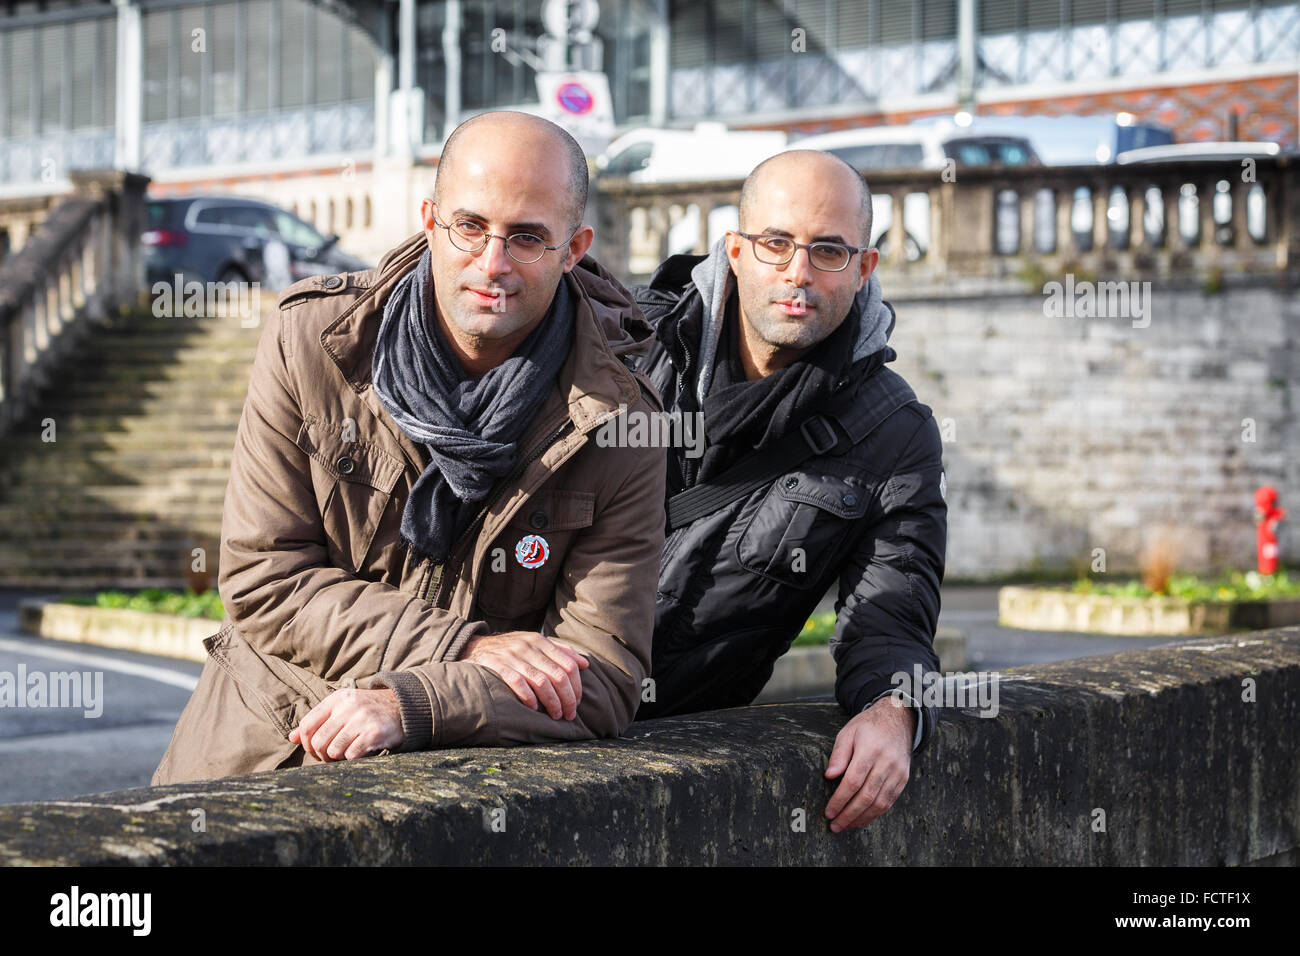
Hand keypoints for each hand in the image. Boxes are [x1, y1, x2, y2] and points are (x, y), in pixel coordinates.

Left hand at [289, 688, 403, 761]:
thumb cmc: (367, 711)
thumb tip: (291, 737)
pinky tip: (359, 752)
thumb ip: (318, 721)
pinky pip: (351, 755)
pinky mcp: (374, 732)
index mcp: (337, 699)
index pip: (307, 724)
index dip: (306, 742)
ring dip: (337, 758)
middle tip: (330, 756)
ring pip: (333, 750)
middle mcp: (348, 706)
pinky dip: (353, 758)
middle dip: (321, 754)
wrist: (402, 708)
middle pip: (318, 741)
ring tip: (346, 754)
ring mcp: (361, 719)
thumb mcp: (342, 709)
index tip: (314, 749)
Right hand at [459, 631, 588, 719]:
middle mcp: (528, 647)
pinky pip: (518, 683)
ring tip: (556, 715)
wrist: (474, 646)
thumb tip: (584, 664)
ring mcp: (513, 656)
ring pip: (542, 682)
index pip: (568, 665)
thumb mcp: (534, 643)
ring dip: (552, 702)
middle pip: (558, 676)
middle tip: (569, 714)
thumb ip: (559, 651)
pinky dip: (529, 697)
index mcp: (540, 641)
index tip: (577, 702)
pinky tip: (533, 708)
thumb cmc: (510, 649)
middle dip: (568, 698)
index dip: (576, 686)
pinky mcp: (497, 665)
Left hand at [823, 696, 914, 831]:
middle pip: (867, 796)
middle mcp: (887, 762)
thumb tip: (829, 776)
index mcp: (870, 749)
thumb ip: (838, 754)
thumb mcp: (848, 732)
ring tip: (846, 826)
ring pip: (880, 803)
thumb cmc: (867, 726)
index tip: (828, 812)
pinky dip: (875, 814)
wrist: (897, 719)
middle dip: (849, 815)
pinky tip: (861, 819)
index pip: (853, 781)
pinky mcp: (903, 779)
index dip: (840, 800)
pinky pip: (889, 802)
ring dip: (861, 818)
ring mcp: (898, 772)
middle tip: (834, 825)